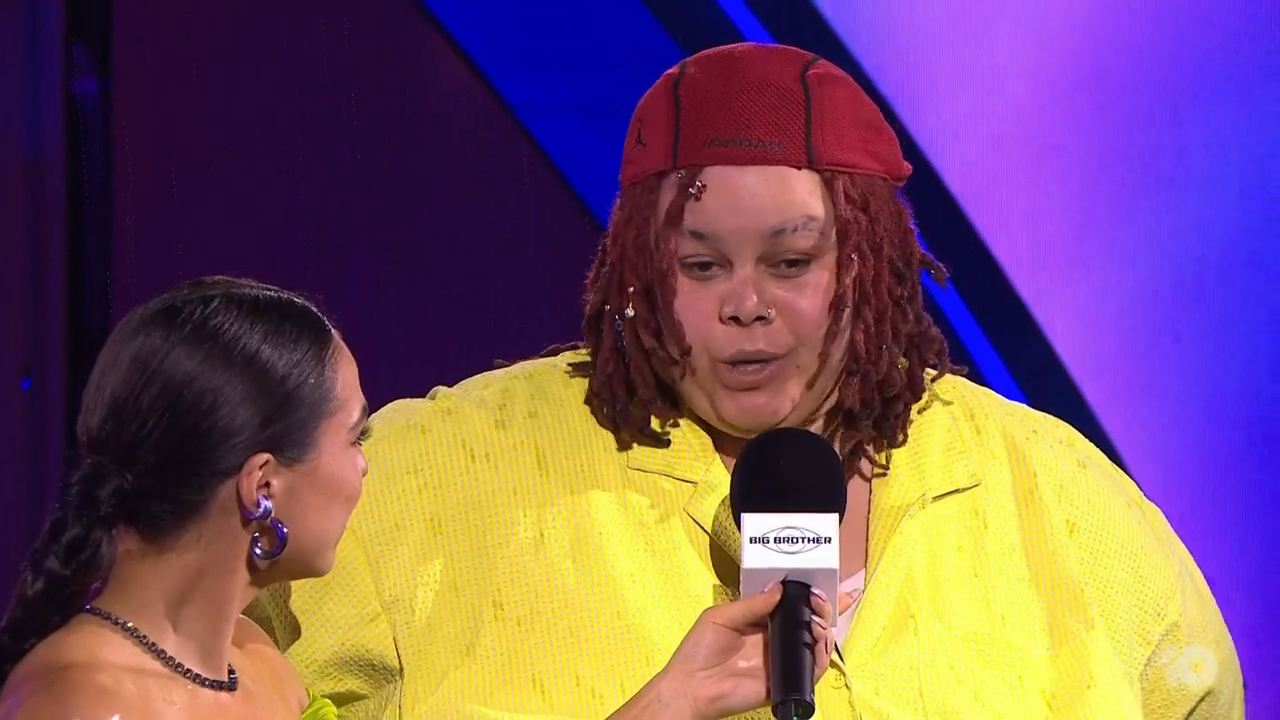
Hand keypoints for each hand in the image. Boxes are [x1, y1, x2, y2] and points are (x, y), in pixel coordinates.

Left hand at [612, 583, 838, 719]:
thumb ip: (752, 604)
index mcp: (761, 622)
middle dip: (822, 608)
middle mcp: (776, 640)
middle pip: (809, 623)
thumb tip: (780, 587)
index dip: (810, 596)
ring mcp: (783, 661)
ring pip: (816, 644)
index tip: (822, 584)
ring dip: (824, 629)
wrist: (692, 686)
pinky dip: (821, 655)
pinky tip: (818, 639)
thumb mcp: (722, 616)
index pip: (792, 606)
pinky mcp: (787, 681)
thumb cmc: (699, 650)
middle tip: (820, 599)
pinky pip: (812, 669)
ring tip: (818, 619)